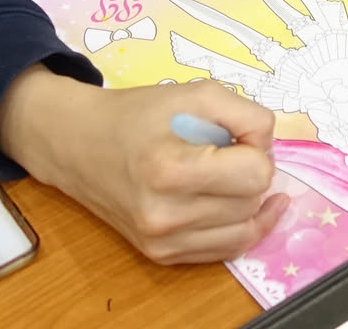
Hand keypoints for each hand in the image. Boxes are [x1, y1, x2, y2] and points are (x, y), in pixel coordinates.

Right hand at [0, 68, 287, 264]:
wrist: (78, 144)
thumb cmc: (138, 114)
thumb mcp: (196, 93)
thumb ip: (247, 115)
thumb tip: (269, 150)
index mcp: (170, 169)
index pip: (256, 173)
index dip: (257, 148)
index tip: (236, 135)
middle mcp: (164, 215)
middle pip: (251, 200)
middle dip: (251, 171)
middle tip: (226, 150)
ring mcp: (161, 241)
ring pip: (244, 228)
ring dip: (246, 199)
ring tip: (224, 173)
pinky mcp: (160, 255)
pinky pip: (225, 250)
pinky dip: (240, 227)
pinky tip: (243, 205)